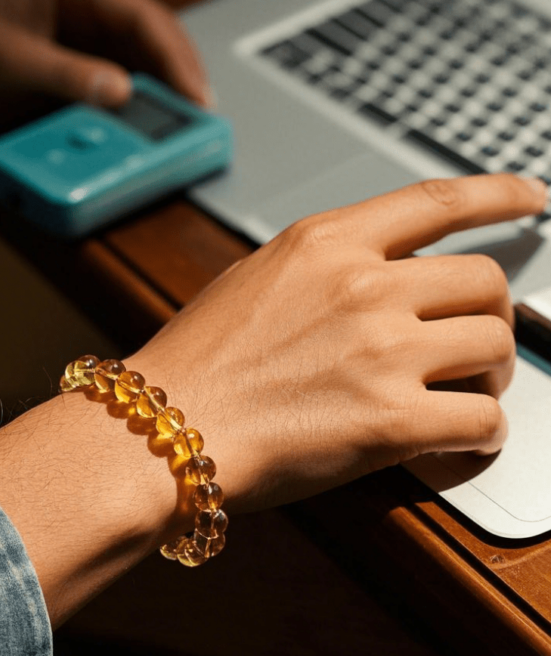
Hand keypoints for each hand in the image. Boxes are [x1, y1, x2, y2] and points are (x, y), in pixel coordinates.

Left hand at [0, 0, 209, 134]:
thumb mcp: (7, 61)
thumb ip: (65, 75)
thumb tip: (120, 93)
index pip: (137, 15)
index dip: (173, 55)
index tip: (195, 94)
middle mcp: (79, 12)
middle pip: (147, 38)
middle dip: (177, 75)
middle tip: (201, 116)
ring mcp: (77, 43)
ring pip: (137, 63)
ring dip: (161, 94)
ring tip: (183, 126)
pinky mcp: (72, 73)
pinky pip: (115, 88)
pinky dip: (134, 110)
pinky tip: (148, 128)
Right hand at [126, 174, 546, 512]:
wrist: (160, 430)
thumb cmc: (194, 364)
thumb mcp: (252, 281)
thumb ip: (322, 269)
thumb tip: (375, 279)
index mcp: (326, 243)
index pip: (438, 201)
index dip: (498, 195)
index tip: (531, 199)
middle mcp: (364, 286)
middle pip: (485, 282)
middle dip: (491, 316)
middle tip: (475, 346)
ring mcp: (381, 351)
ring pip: (495, 347)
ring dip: (490, 376)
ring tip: (462, 396)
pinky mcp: (390, 421)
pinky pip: (483, 421)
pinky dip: (482, 435)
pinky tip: (458, 442)